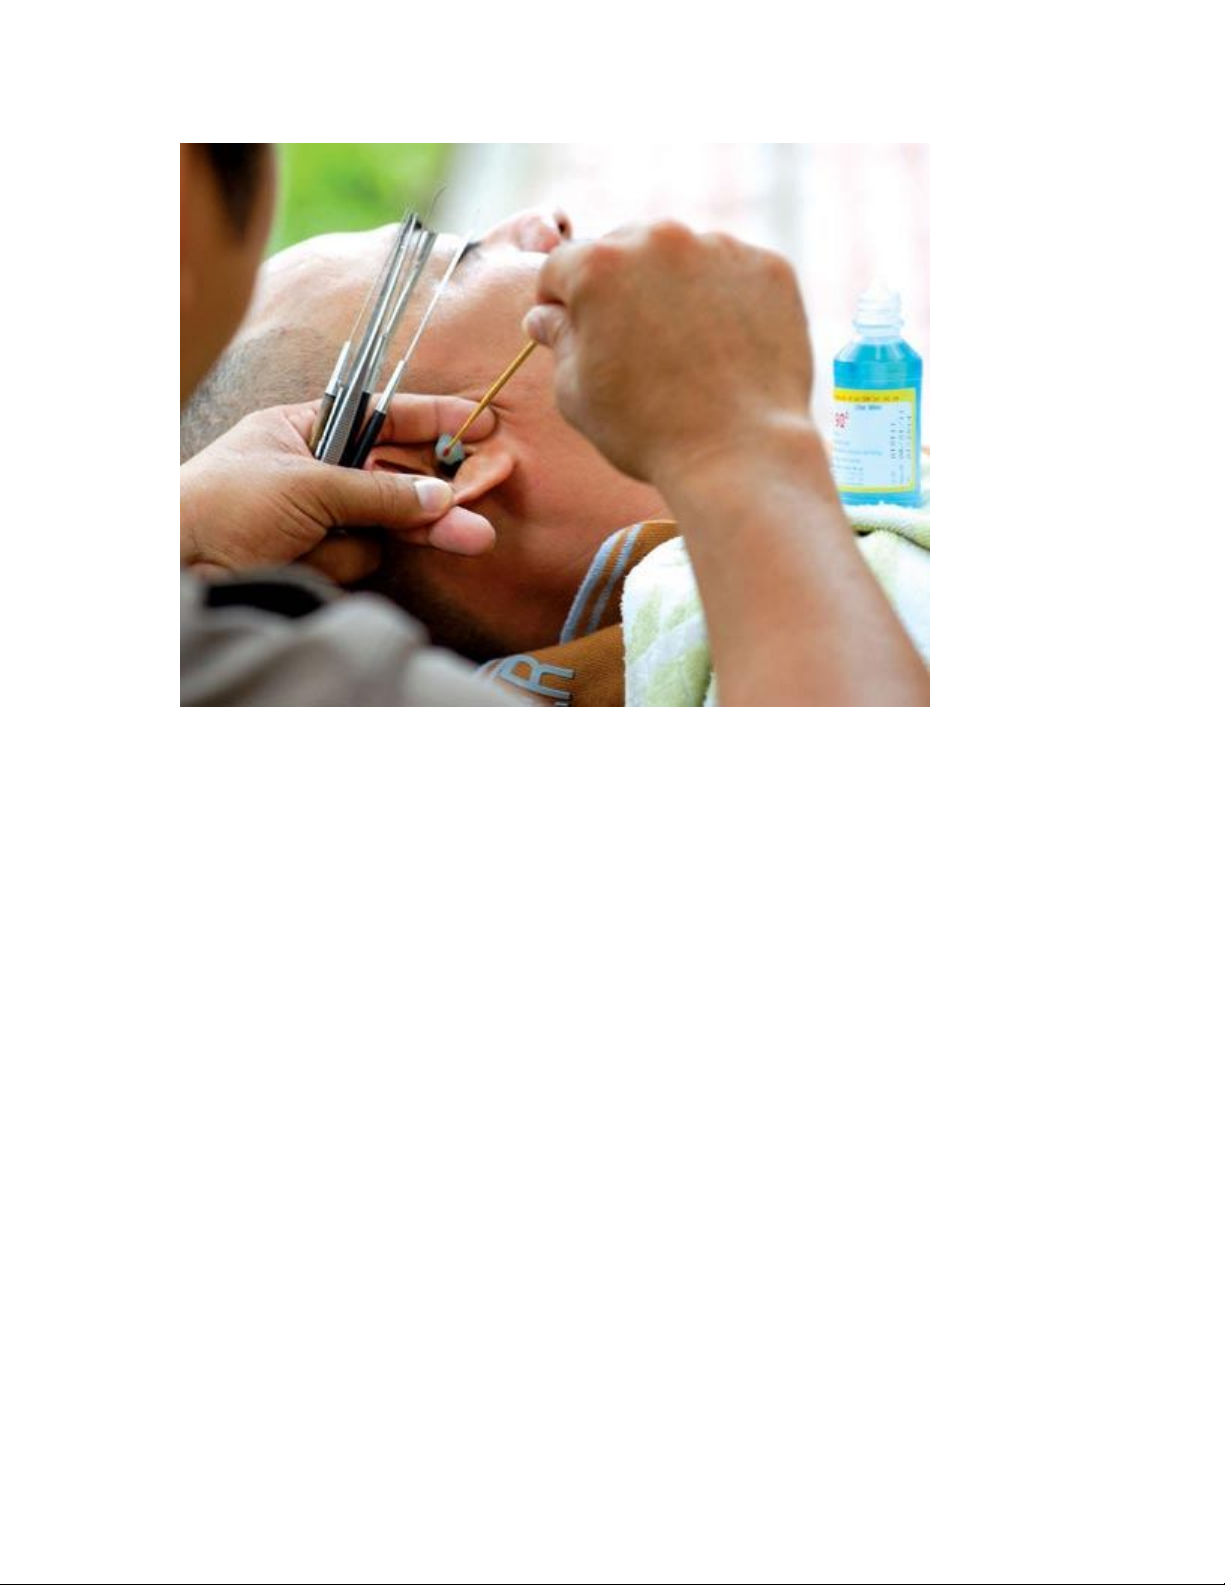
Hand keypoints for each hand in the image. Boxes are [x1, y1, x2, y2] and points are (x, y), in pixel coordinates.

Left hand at [180, 395, 498, 582]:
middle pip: (393, 477)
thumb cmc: (223, 504)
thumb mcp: (306, 484)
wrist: (176, 567)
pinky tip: (306, 562)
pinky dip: (341, 564)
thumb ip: (378, 492)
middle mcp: (314, 472)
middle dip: (436, 496)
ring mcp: (316, 520)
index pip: (380, 419)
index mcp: (302, 431)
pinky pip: (357, 560)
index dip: (430, 422)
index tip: (475, 424)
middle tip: (478, 514)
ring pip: (382, 525)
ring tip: (438, 538)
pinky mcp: (316, 561)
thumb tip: (439, 497)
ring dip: (400, 532)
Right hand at [523, 222, 815, 491]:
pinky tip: (726, 351)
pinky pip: (734, 275)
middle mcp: (658, 238)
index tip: (573, 334)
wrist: (739, 454)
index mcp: (598, 264)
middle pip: (624, 250)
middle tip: (633, 346)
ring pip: (682, 259)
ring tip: (685, 353)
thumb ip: (558, 341)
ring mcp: (720, 248)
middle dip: (619, 288)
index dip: (559, 304)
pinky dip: (726, 301)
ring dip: (674, 290)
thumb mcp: (576, 393)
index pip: (560, 267)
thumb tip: (545, 315)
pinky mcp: (769, 268)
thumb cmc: (646, 431)